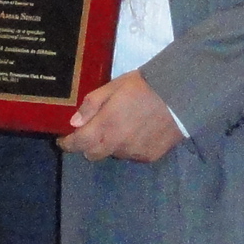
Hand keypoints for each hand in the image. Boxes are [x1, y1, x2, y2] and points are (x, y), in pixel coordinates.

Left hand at [58, 72, 183, 161]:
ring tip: (121, 126)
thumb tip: (74, 122)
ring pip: (113, 154)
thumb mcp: (113, 87)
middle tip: (91, 131)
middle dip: (88, 145)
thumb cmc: (143, 86)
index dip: (67, 143)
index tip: (63, 140)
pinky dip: (129, 146)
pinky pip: (131, 154)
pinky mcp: (149, 156)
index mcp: (105, 126)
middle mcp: (117, 145)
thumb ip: (91, 105)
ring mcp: (134, 153)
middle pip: (93, 154)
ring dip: (110, 144)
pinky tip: (138, 131)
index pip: (78, 143)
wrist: (180, 95)